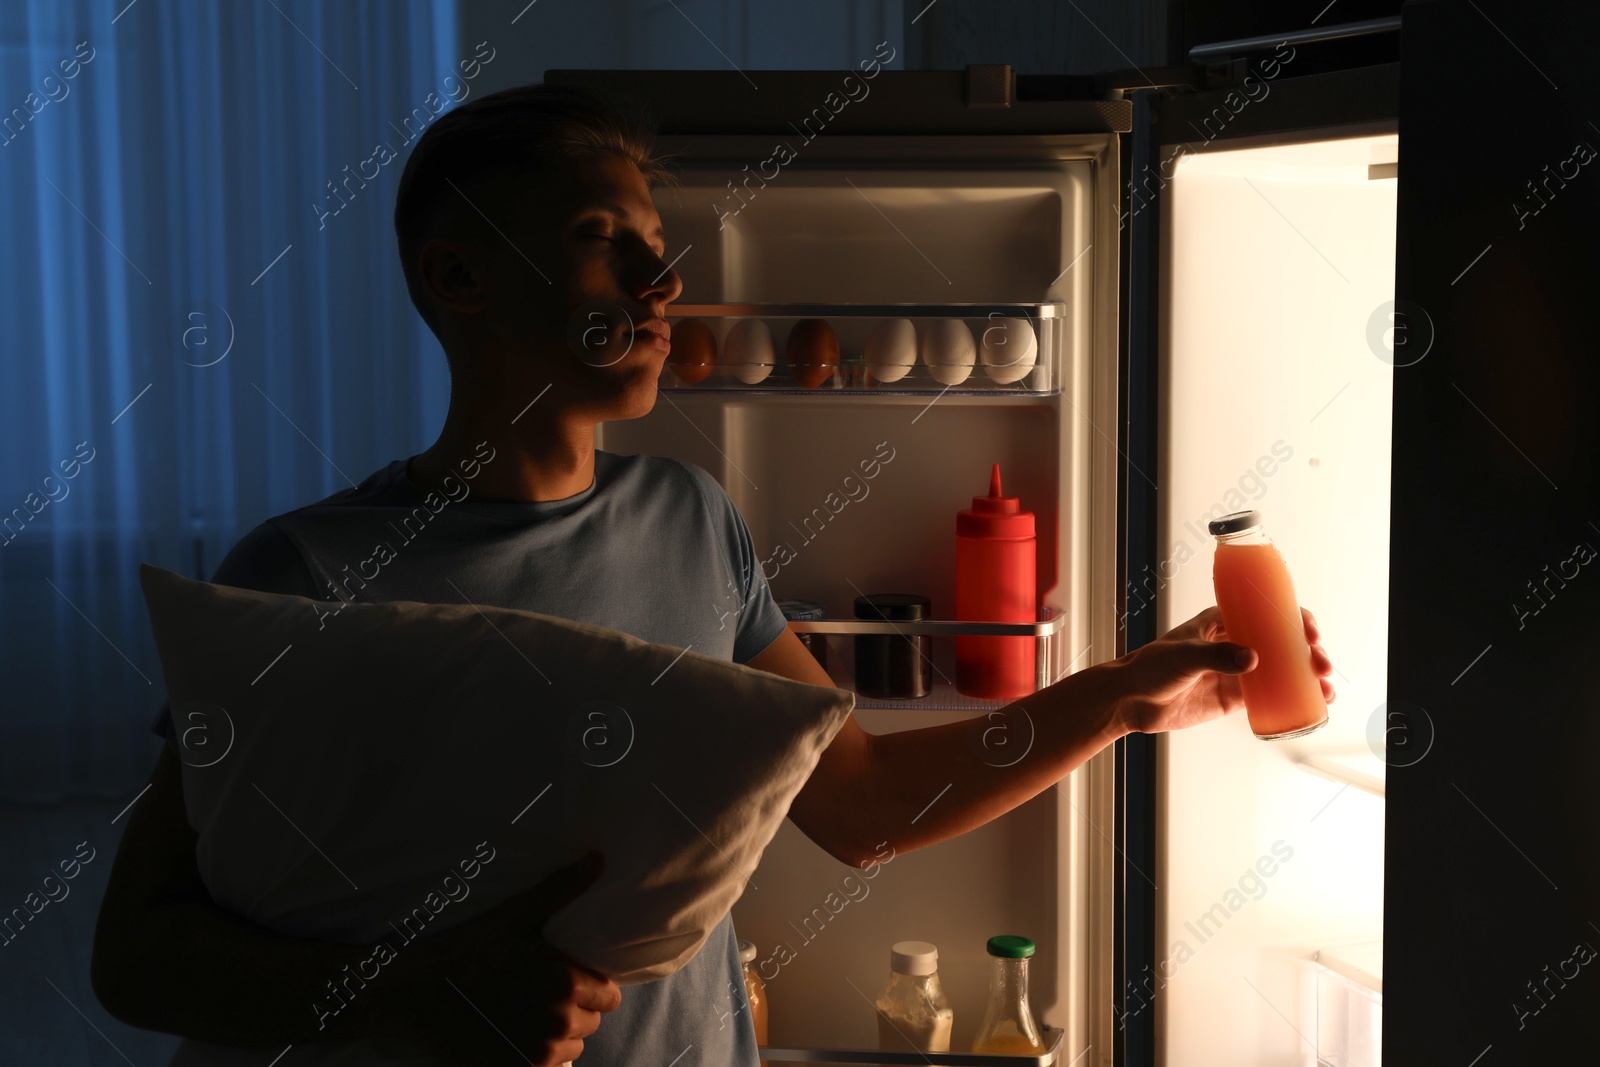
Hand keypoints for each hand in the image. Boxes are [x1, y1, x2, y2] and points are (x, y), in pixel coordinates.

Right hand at [376, 852, 621, 1065]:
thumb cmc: (471, 949)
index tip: (568, 978)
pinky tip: (514, 1035)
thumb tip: (597, 859)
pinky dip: (536, 1055)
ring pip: (571, 1047)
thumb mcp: (517, 915)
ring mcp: (538, 1053)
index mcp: (565, 983)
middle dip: (575, 1009)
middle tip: (542, 993)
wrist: (420, 993)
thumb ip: (562, 889)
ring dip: (557, 1034)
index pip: (610, 997)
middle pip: (591, 1023)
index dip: (592, 986)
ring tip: (526, 1013)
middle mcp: (558, 1022)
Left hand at [1108, 606, 1334, 735]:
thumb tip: (1252, 659)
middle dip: (1308, 651)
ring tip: (1326, 688)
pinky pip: (1269, 694)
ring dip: (1306, 675)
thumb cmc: (1150, 667)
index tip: (1310, 634)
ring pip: (1280, 669)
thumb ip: (1216, 657)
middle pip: (1281, 642)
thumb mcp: (1184, 656)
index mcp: (1223, 621)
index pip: (1266, 612)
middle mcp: (1234, 643)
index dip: (1294, 619)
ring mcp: (1235, 670)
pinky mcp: (1233, 697)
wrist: (1131, 701)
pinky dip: (1292, 697)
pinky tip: (1312, 703)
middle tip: (1321, 665)